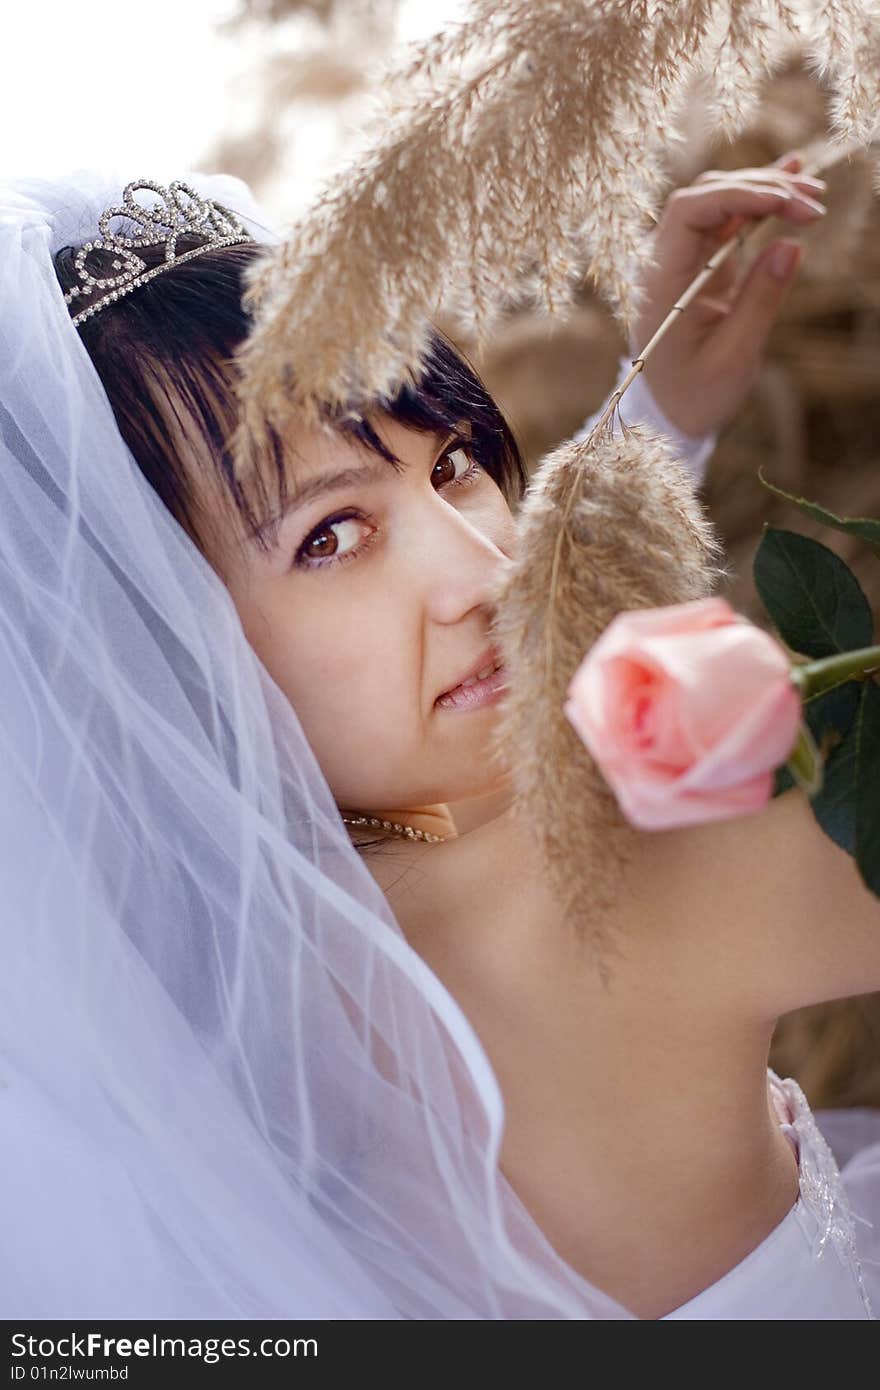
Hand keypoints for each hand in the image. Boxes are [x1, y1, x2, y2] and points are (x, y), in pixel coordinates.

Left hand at [630, 154, 826, 439]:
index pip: (688, 213)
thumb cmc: (696, 394)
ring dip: (767, 192)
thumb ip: (760, 301)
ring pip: (720, 204)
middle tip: (815, 203)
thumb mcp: (734, 357)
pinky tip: (792, 179)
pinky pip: (728, 221)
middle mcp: (666, 264)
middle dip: (762, 190)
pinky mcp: (703, 265)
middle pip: (707, 198)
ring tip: (816, 195)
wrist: (671, 415)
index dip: (737, 195)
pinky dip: (760, 203)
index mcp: (660, 284)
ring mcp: (684, 261)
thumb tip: (791, 246)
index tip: (785, 201)